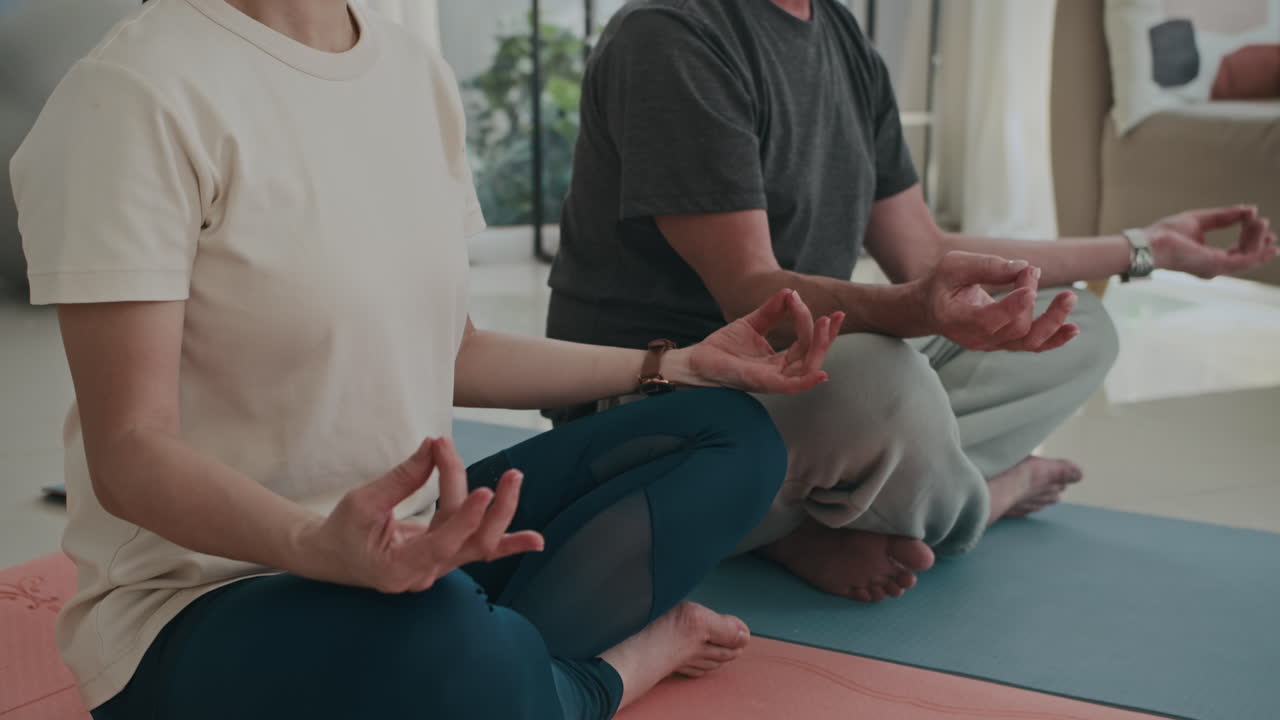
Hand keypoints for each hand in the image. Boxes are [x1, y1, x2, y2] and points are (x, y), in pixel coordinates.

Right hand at [299, 437, 542, 592]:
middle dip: (496, 512)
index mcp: (398, 569)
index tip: (485, 491)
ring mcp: (436, 567)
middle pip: (472, 546)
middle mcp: (424, 574)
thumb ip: (401, 479)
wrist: (331, 556)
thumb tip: (433, 447)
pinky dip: (505, 539)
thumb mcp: (362, 502)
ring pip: (478, 542)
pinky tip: (534, 540)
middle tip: (511, 476)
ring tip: (516, 479)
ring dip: (501, 511)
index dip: (466, 519)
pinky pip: (476, 545)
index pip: (443, 545)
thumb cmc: (341, 530)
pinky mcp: (443, 554)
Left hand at [678, 288, 842, 393]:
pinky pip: (791, 387)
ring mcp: (773, 380)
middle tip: (835, 315)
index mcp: (780, 360)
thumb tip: (789, 292)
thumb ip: (771, 311)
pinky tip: (822, 372)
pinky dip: (807, 381)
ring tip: (824, 323)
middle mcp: (780, 372)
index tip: (797, 296)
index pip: (805, 341)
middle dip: (827, 335)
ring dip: (819, 346)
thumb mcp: (750, 323)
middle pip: (813, 355)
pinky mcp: (762, 385)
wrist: (696, 360)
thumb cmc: (722, 347)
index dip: (808, 320)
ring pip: (808, 368)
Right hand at [917, 251, 1078, 352]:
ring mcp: (992, 344)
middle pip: (1015, 328)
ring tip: (1070, 297)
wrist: (932, 309)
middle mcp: (976, 339)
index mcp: (957, 320)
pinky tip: (1073, 328)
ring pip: (1029, 341)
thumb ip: (985, 266)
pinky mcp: (1005, 343)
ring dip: (1053, 321)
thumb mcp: (953, 265)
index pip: (989, 321)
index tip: (1029, 284)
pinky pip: (1033, 345)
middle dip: (1030, 295)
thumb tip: (1022, 267)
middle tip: (1031, 270)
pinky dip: (1054, 338)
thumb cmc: (942, 283)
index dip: (1013, 307)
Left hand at [1148, 205, 1276, 278]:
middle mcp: (1214, 267)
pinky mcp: (1216, 265)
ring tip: (1262, 221)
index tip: (1258, 221)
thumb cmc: (1166, 234)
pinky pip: (1245, 260)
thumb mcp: (1199, 220)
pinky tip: (1270, 244)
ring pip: (1248, 255)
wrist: (1151, 242)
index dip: (1251, 238)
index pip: (1238, 251)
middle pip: (1245, 253)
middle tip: (1263, 221)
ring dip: (1258, 240)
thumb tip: (1248, 209)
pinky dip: (1258, 251)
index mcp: (1209, 259)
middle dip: (1258, 239)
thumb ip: (1223, 216)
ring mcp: (1215, 268)